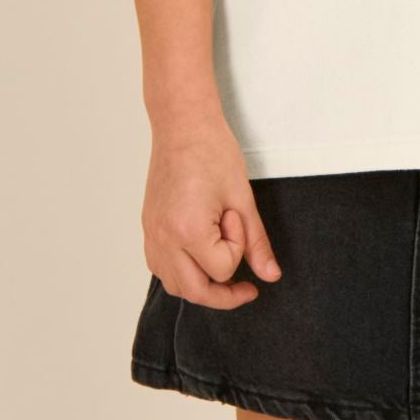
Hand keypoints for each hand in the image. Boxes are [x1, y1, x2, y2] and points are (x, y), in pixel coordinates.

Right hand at [142, 114, 282, 309]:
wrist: (182, 124)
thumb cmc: (212, 152)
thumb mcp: (242, 197)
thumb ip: (256, 242)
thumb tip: (271, 276)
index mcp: (187, 230)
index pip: (221, 269)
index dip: (238, 248)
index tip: (236, 217)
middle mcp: (163, 239)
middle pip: (195, 292)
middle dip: (224, 295)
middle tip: (246, 289)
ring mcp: (151, 235)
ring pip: (175, 285)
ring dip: (201, 286)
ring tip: (222, 266)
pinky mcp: (148, 228)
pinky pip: (161, 268)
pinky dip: (182, 272)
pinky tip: (199, 257)